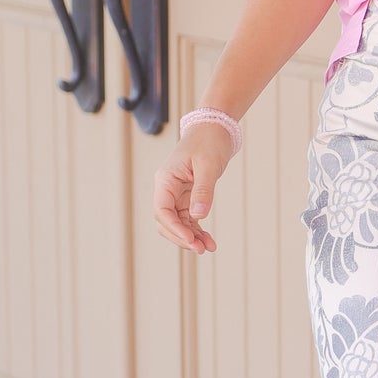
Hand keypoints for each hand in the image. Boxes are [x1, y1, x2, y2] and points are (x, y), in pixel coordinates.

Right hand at [153, 122, 236, 253]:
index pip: (162, 211)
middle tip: (201, 249)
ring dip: (191, 237)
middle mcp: (167, 189)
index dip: (174, 229)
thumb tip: (198, 216)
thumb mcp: (208, 166)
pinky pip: (188, 219)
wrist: (215, 129)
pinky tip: (209, 240)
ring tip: (209, 247)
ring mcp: (176, 194)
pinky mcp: (187, 196)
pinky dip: (197, 230)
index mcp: (165, 180)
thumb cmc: (209, 142)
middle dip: (181, 237)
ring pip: (177, 223)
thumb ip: (203, 191)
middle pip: (166, 221)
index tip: (191, 241)